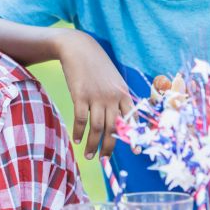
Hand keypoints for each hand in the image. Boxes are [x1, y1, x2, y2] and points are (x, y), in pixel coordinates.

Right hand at [55, 29, 132, 158]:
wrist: (79, 48)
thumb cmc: (97, 67)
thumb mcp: (113, 81)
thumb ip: (117, 99)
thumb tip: (118, 122)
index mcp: (123, 94)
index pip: (131, 120)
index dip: (133, 136)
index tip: (134, 151)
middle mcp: (112, 97)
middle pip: (113, 129)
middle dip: (109, 147)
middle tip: (104, 160)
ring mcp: (96, 96)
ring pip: (97, 127)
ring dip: (92, 144)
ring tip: (88, 155)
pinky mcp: (80, 95)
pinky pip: (81, 119)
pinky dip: (78, 132)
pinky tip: (76, 139)